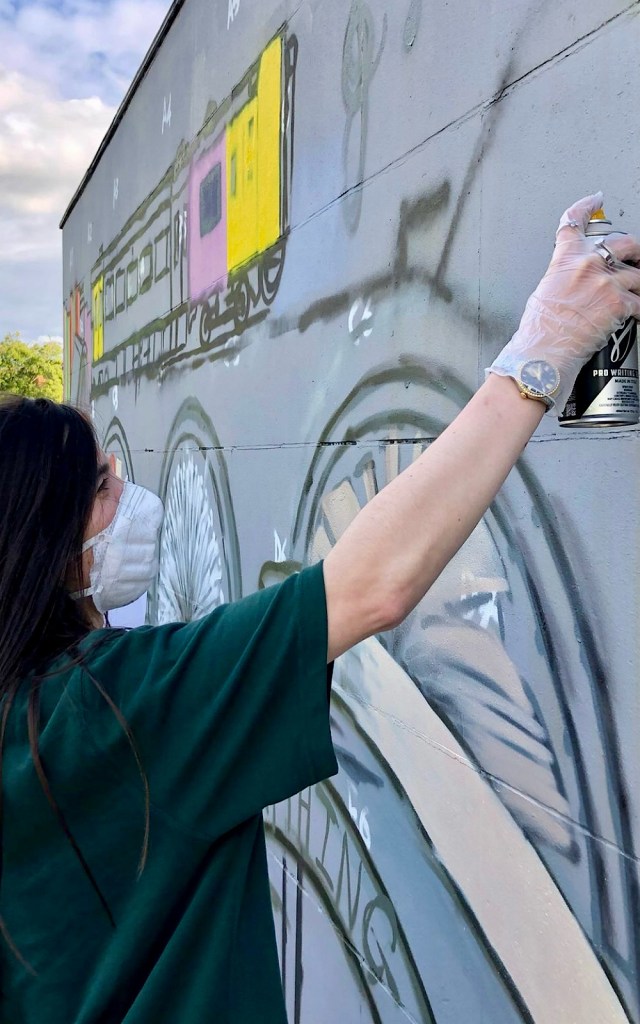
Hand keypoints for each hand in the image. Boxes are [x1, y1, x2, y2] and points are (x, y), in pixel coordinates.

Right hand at [488, 193, 639, 412]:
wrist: (543, 352)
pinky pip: (639, 302)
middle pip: (622, 243)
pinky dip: (638, 311)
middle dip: (633, 252)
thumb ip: (562, 277)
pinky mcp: (619, 303)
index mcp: (566, 259)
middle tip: (635, 258)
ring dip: (637, 287)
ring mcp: (606, 282)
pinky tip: (634, 316)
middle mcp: (588, 264)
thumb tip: (573, 281)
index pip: (574, 222)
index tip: (594, 200)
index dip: (585, 207)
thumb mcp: (543, 292)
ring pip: (637, 275)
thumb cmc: (539, 330)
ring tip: (633, 296)